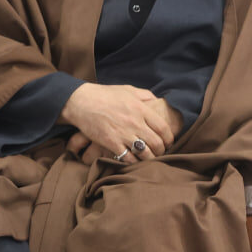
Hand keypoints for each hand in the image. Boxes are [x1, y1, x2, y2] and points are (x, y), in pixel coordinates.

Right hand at [59, 83, 177, 162]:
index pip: (163, 128)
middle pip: (156, 142)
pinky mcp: (111, 143)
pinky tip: (135, 161)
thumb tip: (157, 101)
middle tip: (162, 152)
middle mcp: (135, 122)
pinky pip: (127, 157)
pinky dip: (134, 162)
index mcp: (141, 109)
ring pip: (144, 152)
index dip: (169, 138)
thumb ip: (145, 95)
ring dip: (150, 158)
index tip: (170, 142)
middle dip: (162, 150)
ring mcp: (123, 134)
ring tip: (151, 159)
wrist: (81, 102)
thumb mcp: (129, 89)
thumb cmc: (106, 94)